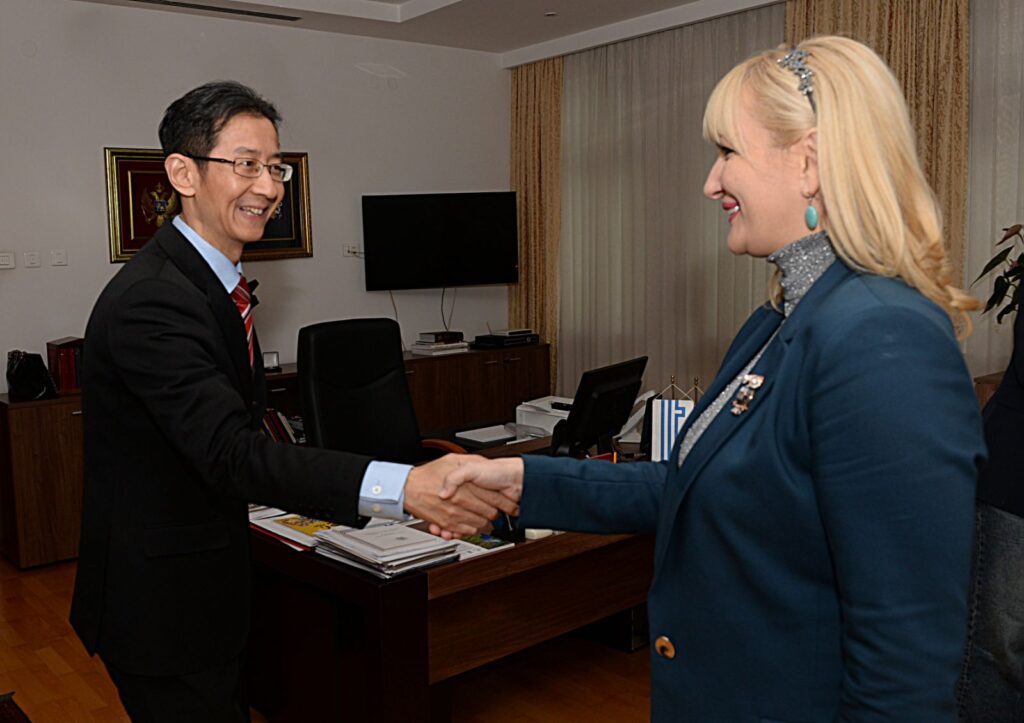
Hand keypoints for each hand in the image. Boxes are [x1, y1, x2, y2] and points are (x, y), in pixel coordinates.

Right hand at [404, 454, 518, 537]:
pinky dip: (469, 529)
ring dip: (483, 521)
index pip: (495, 498)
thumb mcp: (452, 459)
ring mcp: (455, 514)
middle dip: (495, 512)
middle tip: (495, 509)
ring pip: (480, 525)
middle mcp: (462, 501)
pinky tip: (468, 522)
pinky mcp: (447, 524)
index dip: (504, 501)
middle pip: (490, 514)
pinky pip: (466, 532)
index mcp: (467, 485)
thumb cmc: (428, 474)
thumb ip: (471, 463)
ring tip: (482, 515)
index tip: (507, 501)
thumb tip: (485, 466)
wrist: (408, 488)